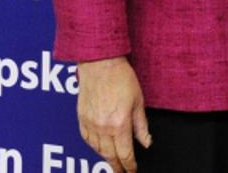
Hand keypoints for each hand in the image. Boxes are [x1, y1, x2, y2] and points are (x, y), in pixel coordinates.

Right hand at [76, 56, 150, 172]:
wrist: (100, 65)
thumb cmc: (122, 79)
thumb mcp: (138, 102)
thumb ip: (141, 125)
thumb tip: (146, 143)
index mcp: (119, 124)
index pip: (125, 153)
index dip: (129, 165)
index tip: (133, 170)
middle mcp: (103, 128)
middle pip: (109, 155)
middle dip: (117, 167)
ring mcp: (90, 124)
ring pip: (98, 149)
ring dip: (106, 158)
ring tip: (114, 162)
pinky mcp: (82, 119)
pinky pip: (87, 140)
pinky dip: (94, 147)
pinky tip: (100, 148)